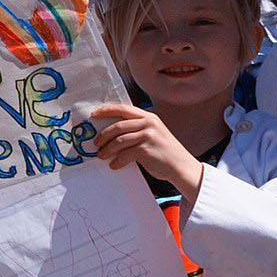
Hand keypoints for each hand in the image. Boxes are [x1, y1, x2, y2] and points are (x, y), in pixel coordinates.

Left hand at [83, 101, 205, 192]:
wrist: (182, 167)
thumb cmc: (164, 152)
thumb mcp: (153, 134)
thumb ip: (137, 129)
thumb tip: (110, 132)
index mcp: (149, 117)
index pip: (123, 109)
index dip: (106, 111)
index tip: (94, 115)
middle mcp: (149, 123)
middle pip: (118, 126)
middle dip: (103, 135)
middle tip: (96, 143)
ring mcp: (148, 136)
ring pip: (119, 140)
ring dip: (107, 149)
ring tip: (102, 156)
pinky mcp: (146, 149)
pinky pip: (125, 154)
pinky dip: (117, 161)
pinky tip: (115, 165)